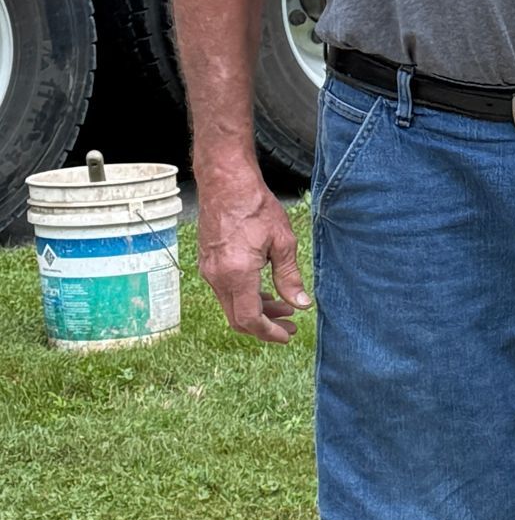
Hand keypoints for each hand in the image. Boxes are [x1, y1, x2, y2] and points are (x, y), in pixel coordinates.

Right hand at [196, 165, 309, 342]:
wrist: (226, 182)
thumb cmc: (255, 206)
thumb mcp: (282, 242)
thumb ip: (289, 277)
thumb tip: (301, 303)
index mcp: (237, 274)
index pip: (250, 319)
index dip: (269, 333)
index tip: (287, 336)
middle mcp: (217, 277)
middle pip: (238, 318)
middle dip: (265, 326)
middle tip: (290, 325)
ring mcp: (209, 270)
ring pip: (231, 305)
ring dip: (256, 311)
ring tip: (284, 307)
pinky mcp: (208, 263)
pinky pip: (225, 291)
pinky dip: (245, 297)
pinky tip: (264, 291)